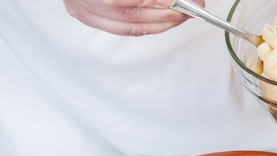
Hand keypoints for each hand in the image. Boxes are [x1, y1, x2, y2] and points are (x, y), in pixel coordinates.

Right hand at [63, 0, 204, 35]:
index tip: (186, 3)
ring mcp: (82, 7)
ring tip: (179, 17)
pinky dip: (143, 27)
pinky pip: (119, 28)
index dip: (163, 2)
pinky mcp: (82, 14)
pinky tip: (160, 23)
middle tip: (190, 10)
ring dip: (159, 24)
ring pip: (128, 25)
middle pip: (134, 13)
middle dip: (168, 14)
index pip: (136, 0)